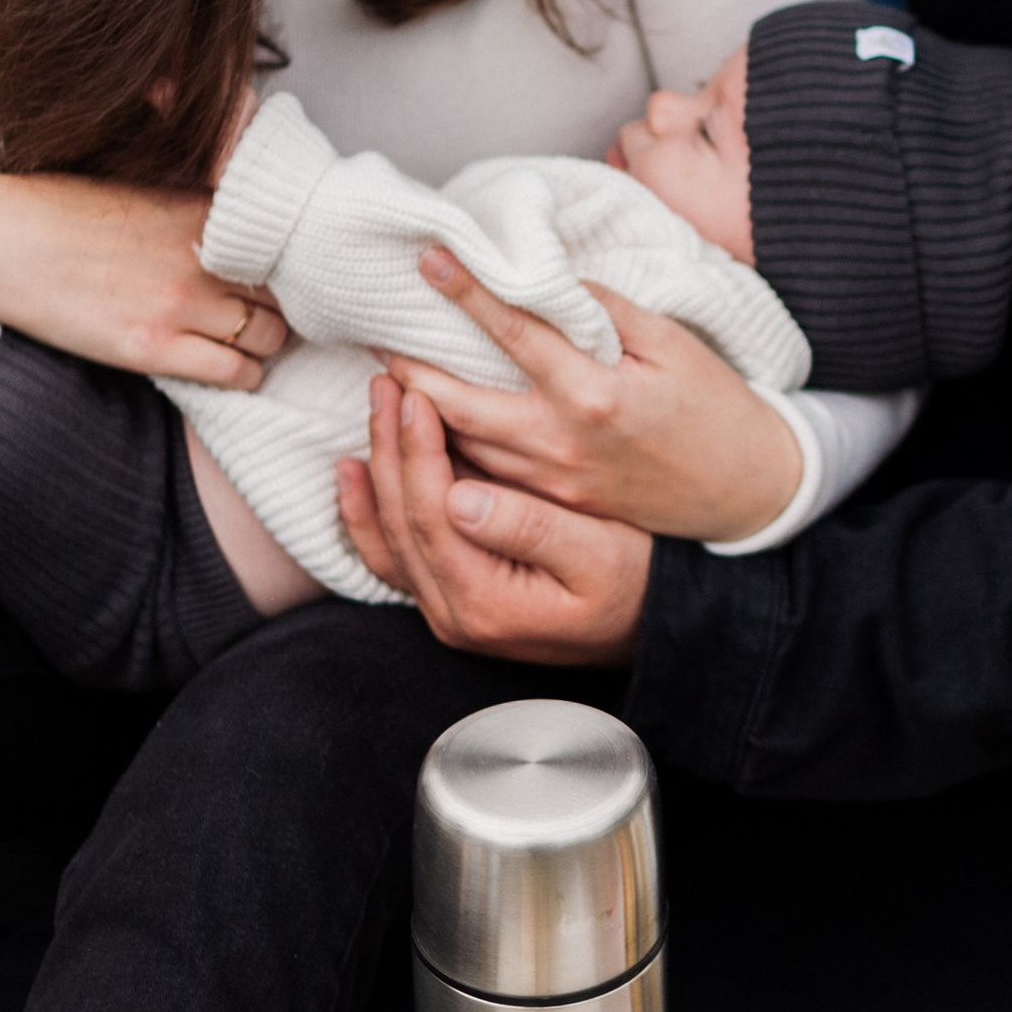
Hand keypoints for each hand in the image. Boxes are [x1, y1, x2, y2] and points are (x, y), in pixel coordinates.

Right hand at [0, 171, 286, 388]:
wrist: (1, 241)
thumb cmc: (69, 215)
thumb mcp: (150, 195)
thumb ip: (204, 213)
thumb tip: (252, 232)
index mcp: (203, 212)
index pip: (285, 246)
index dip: (295, 268)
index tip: (292, 280)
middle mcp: (202, 257)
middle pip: (287, 294)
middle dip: (288, 308)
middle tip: (274, 317)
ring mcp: (178, 304)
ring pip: (270, 338)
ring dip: (267, 345)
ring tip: (251, 344)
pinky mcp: (152, 348)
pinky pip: (234, 373)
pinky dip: (244, 376)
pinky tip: (231, 370)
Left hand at [340, 377, 652, 662]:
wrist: (659, 626)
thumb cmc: (641, 583)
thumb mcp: (602, 554)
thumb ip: (530, 528)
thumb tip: (460, 497)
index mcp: (486, 603)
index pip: (430, 515)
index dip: (417, 451)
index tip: (416, 394)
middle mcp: (454, 616)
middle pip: (400, 522)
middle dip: (389, 448)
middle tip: (386, 385)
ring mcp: (448, 613)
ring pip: (389, 536)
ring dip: (377, 469)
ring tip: (374, 410)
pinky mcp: (454, 601)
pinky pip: (394, 556)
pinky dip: (367, 512)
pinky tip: (352, 472)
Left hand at [382, 255, 801, 543]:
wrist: (748, 491)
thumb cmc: (716, 408)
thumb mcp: (672, 344)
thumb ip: (605, 312)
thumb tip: (549, 278)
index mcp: (595, 393)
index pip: (513, 332)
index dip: (466, 292)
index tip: (427, 259)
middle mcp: (563, 442)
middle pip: (461, 405)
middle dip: (411, 370)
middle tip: (375, 335)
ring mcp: (556, 482)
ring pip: (466, 447)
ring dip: (422, 414)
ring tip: (391, 378)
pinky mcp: (559, 507)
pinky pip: (489, 478)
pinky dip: (454, 452)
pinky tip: (431, 430)